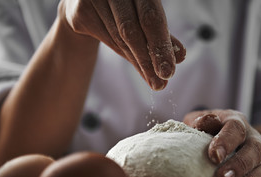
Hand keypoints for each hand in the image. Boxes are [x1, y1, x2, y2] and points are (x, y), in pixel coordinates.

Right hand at [58, 0, 185, 89]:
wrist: (88, 2)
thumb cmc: (126, 10)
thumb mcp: (146, 18)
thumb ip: (161, 35)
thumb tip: (180, 55)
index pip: (152, 18)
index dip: (161, 46)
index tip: (169, 72)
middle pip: (132, 31)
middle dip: (148, 60)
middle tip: (161, 84)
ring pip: (120, 39)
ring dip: (139, 63)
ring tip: (154, 81)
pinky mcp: (81, 10)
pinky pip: (106, 39)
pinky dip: (124, 54)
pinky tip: (137, 65)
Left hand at [183, 109, 260, 176]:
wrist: (220, 141)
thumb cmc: (205, 131)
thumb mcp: (198, 123)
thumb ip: (200, 122)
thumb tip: (203, 123)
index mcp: (235, 121)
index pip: (235, 128)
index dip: (226, 141)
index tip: (214, 156)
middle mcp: (252, 136)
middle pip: (253, 148)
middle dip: (239, 165)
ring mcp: (260, 154)